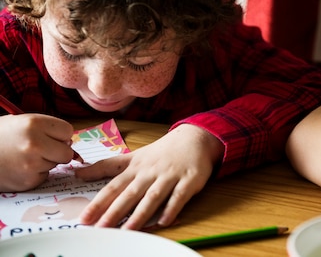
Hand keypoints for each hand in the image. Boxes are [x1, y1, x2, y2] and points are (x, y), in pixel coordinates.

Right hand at [0, 113, 75, 190]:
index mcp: (34, 124)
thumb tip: (71, 143)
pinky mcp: (28, 181)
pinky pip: (45, 176)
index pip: (68, 131)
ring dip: (45, 161)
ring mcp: (31, 164)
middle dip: (58, 151)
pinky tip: (20, 167)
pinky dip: (36, 173)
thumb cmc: (2, 136)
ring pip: (56, 164)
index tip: (49, 135)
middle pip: (67, 152)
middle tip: (41, 148)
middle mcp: (34, 144)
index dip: (60, 135)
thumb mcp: (23, 122)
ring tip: (24, 156)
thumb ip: (48, 129)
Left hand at [76, 123, 223, 229]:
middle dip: (115, 211)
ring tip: (128, 230)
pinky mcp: (189, 180)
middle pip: (130, 193)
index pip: (114, 186)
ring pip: (153, 196)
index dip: (99, 202)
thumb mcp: (133, 156)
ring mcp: (170, 176)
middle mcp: (150, 172)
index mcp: (136, 168)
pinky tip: (164, 221)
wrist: (195, 138)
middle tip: (101, 228)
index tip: (85, 218)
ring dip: (140, 214)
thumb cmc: (162, 151)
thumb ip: (107, 166)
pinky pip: (180, 196)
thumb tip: (78, 173)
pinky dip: (172, 208)